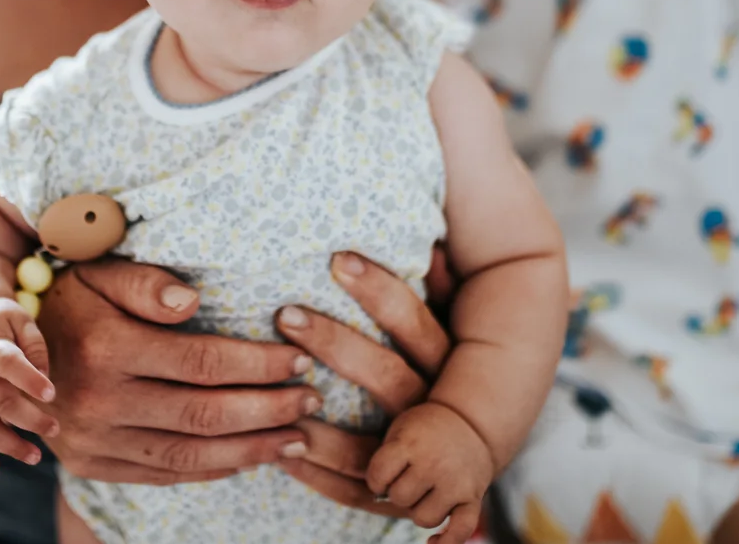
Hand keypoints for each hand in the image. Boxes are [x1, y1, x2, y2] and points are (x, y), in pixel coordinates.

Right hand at [34, 259, 318, 485]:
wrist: (8, 349)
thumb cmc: (72, 298)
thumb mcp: (101, 272)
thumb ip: (146, 283)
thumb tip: (193, 302)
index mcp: (106, 347)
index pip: (203, 362)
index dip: (258, 364)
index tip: (300, 360)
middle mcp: (98, 400)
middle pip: (204, 413)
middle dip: (268, 410)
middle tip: (312, 400)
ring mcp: (93, 440)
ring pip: (189, 453)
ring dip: (251, 448)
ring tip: (296, 437)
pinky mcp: (92, 465)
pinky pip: (164, 473)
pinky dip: (212, 469)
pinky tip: (248, 457)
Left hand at [274, 252, 452, 519]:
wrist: (469, 460)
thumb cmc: (445, 377)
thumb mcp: (453, 333)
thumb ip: (446, 293)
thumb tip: (436, 246)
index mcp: (448, 364)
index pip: (415, 322)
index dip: (380, 289)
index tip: (338, 258)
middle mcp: (436, 408)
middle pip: (387, 375)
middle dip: (335, 342)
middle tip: (286, 313)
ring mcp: (416, 454)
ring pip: (368, 439)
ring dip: (314, 418)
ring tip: (269, 393)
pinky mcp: (395, 494)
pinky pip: (354, 485)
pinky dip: (315, 471)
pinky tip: (277, 449)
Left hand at [367, 402, 492, 543]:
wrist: (471, 424)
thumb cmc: (426, 430)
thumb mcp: (400, 429)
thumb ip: (385, 457)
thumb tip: (374, 496)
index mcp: (411, 443)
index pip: (378, 475)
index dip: (377, 479)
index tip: (384, 474)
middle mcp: (434, 464)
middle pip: (400, 498)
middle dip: (399, 492)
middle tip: (408, 479)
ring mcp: (455, 483)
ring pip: (424, 519)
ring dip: (420, 510)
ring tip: (425, 493)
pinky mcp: (473, 499)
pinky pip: (460, 531)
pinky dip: (446, 542)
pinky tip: (432, 542)